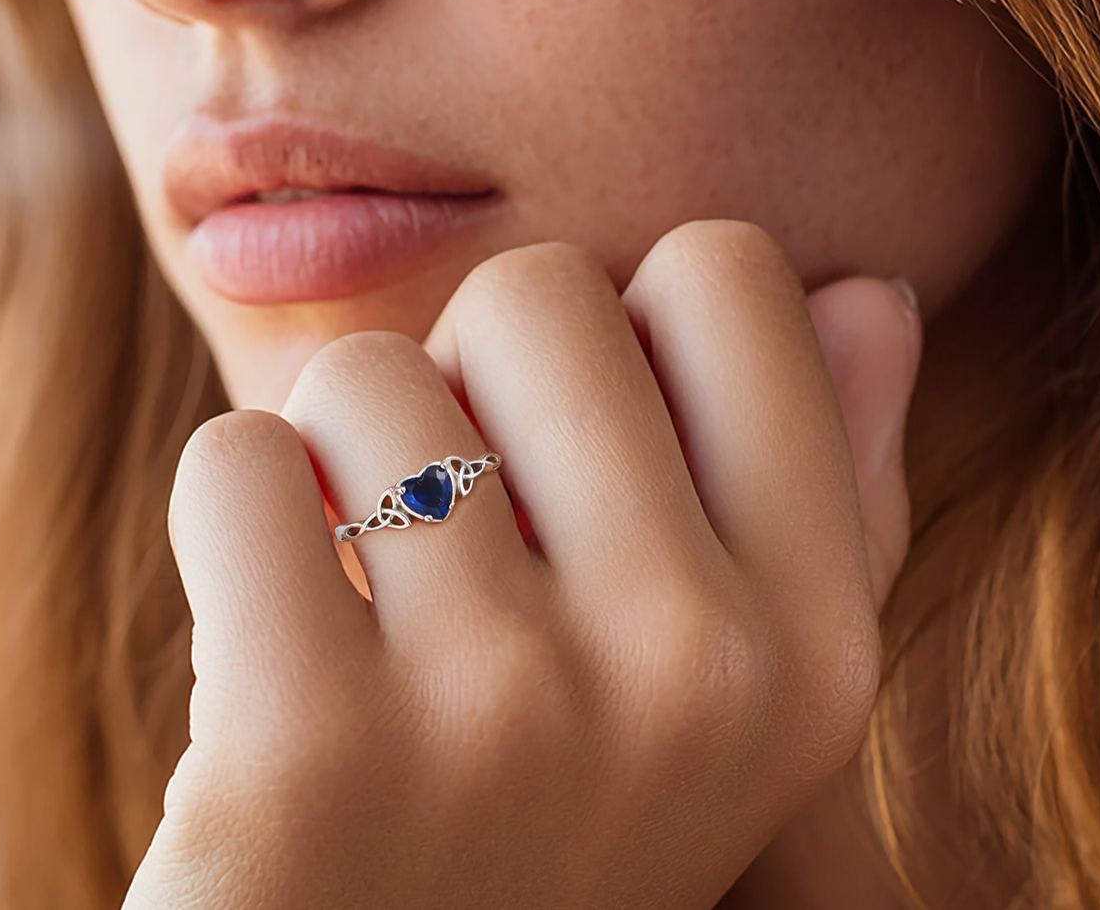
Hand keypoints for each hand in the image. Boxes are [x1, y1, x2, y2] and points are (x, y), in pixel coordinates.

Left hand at [123, 220, 922, 909]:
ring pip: (366, 369)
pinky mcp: (308, 759)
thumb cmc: (546, 827)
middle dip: (463, 378)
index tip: (574, 450)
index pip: (727, 274)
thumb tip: (872, 295)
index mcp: (812, 638)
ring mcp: (505, 712)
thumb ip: (817, 489)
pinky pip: (235, 461)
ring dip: (333, 463)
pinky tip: (262, 641)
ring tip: (363, 605)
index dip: (620, 333)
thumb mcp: (729, 695)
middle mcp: (693, 668)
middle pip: (535, 290)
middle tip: (452, 534)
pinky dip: (227, 521)